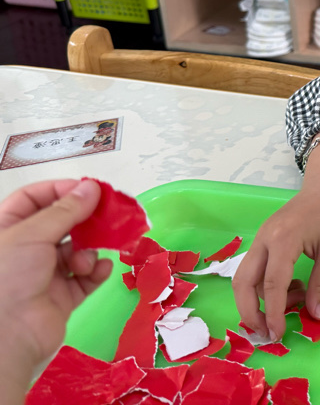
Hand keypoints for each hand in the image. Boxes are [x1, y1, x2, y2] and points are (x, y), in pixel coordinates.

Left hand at [0, 179, 112, 399]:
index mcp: (7, 230)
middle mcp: (25, 250)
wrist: (8, 334)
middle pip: (61, 223)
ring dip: (88, 251)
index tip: (88, 189)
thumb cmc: (9, 277)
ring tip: (85, 260)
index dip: (60, 190)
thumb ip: (66, 209)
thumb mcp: (33, 234)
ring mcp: (44, 274)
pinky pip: (87, 277)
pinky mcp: (63, 296)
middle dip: (85, 220)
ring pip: (77, 250)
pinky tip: (99, 270)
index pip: (34, 198)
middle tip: (108, 215)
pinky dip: (96, 271)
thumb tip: (92, 187)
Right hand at [232, 134, 319, 341]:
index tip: (279, 335)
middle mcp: (263, 239)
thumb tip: (317, 316)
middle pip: (242, 282)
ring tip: (290, 307)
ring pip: (245, 277)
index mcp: (282, 240)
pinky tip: (293, 288)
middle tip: (268, 332)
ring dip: (258, 300)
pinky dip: (265, 286)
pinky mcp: (263, 240)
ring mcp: (260, 238)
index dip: (274, 314)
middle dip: (250, 312)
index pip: (271, 285)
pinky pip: (255, 269)